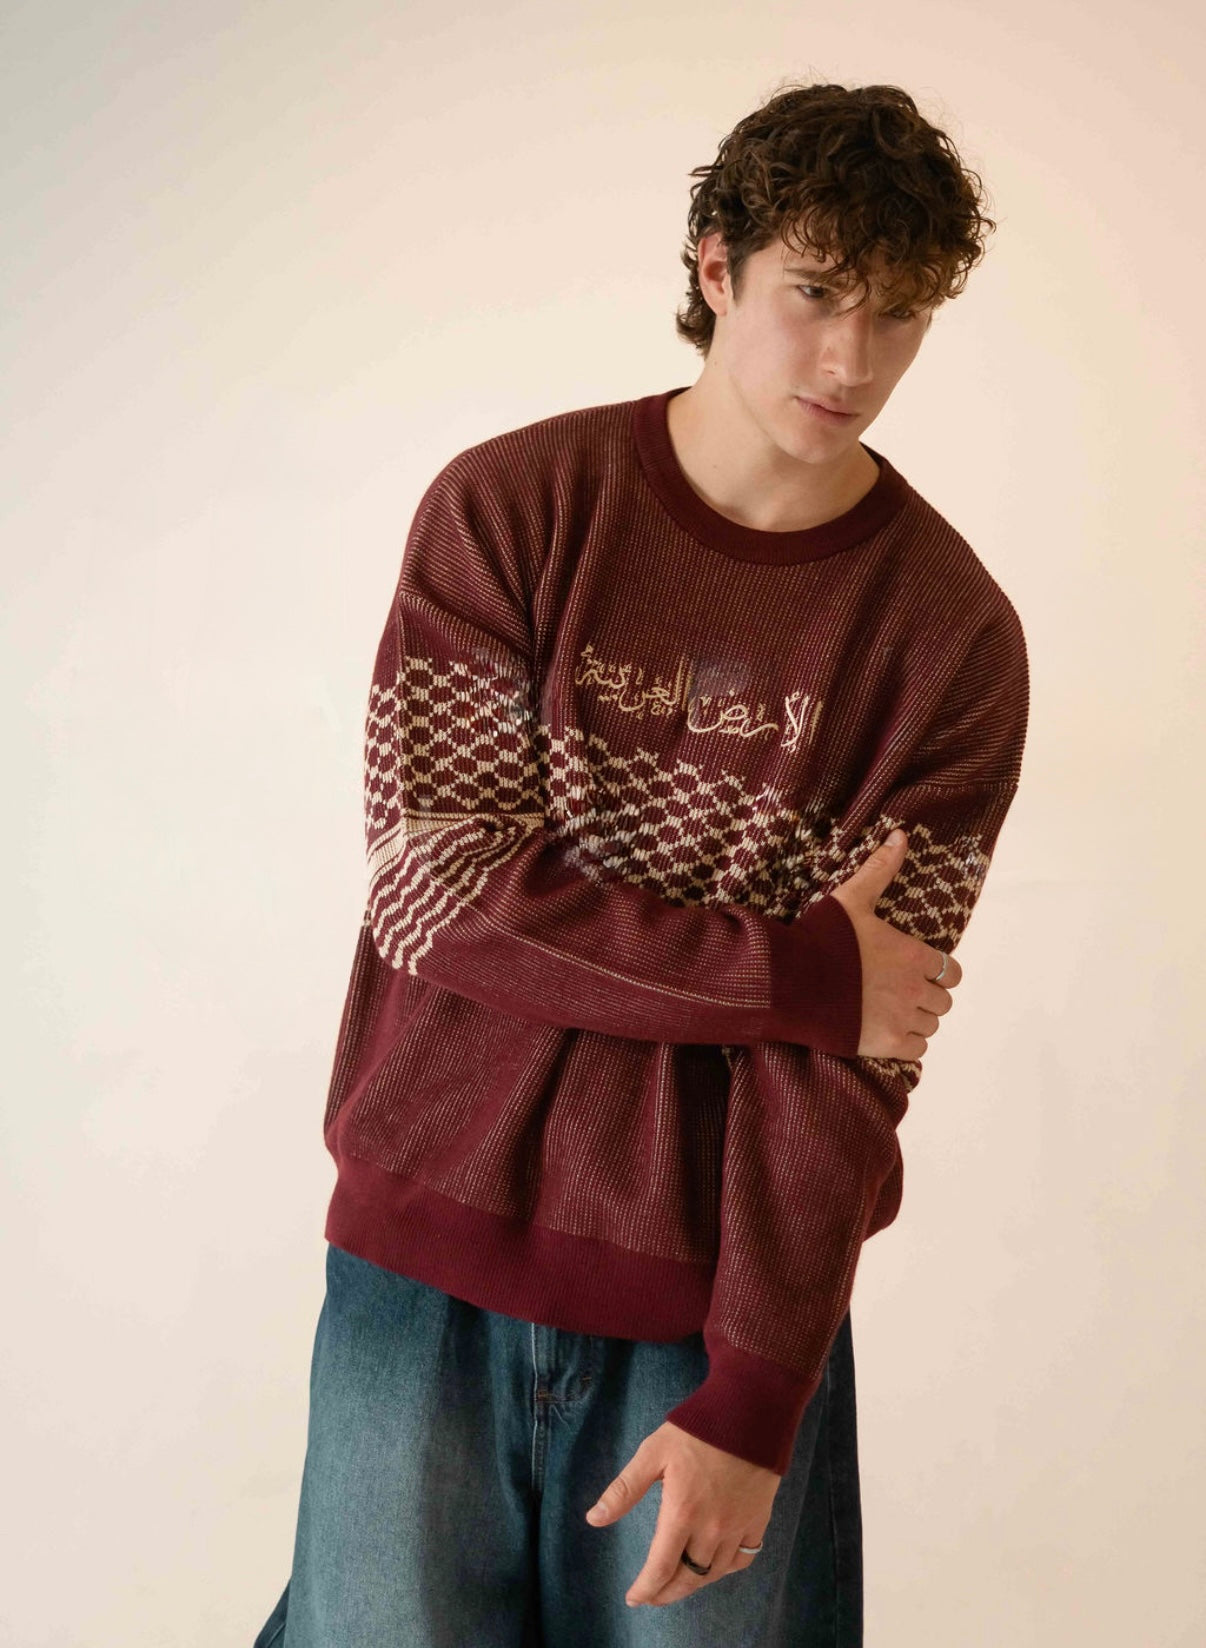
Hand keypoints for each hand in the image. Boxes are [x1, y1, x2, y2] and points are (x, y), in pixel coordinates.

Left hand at [583, 1420, 779, 1608]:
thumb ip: (625, 1489)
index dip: (645, 1588)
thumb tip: (593, 1519)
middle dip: (666, 1593)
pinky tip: (714, 1565)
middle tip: (652, 1596)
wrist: (750, 1411)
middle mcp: (712, 1529)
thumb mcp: (654, 1452)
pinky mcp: (758, 1519)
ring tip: (677, 1582)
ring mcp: (738, 1527)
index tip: (633, 1598)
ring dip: (693, 1583)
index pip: (661, 1567)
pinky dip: (726, 1569)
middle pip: (688, 1578)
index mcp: (682, 1513)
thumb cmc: (697, 1429)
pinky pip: (743, 1558)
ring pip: (714, 1572)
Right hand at [829, 827, 963, 1059]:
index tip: (916, 971)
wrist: (790, 981)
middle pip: (943, 1002)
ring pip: (931, 1026)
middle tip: (899, 993)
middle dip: (927, 997)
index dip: (938, 972)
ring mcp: (902, 1018)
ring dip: (917, 1020)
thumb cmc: (821, 939)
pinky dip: (908, 1044)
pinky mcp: (887, 1044)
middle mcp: (915, 988)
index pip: (951, 971)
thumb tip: (901, 834)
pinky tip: (887, 1032)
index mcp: (913, 955)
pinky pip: (918, 1050)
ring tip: (891, 1012)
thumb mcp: (851, 898)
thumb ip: (880, 869)